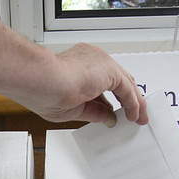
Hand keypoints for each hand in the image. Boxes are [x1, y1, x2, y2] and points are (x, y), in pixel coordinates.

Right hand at [16, 43, 147, 125]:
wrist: (39, 81)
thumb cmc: (42, 91)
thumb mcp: (73, 109)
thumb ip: (94, 111)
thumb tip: (109, 118)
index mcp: (78, 64)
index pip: (101, 83)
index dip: (109, 100)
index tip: (114, 113)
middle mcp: (92, 60)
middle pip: (118, 80)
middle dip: (127, 99)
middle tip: (133, 115)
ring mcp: (101, 63)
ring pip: (125, 83)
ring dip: (135, 102)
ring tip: (139, 118)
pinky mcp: (109, 70)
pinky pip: (128, 89)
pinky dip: (134, 103)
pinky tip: (135, 115)